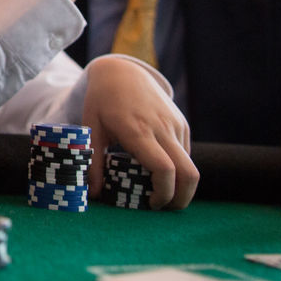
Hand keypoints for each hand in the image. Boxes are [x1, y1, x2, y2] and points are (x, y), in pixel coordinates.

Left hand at [82, 56, 198, 209]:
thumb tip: (93, 194)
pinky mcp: (182, 123)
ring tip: (159, 191)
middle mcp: (162, 128)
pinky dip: (179, 168)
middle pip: (189, 173)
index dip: (163, 193)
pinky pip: (186, 153)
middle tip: (164, 208)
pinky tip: (160, 169)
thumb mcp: (91, 128)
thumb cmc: (102, 101)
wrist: (122, 72)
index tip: (151, 204)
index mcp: (138, 131)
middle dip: (182, 199)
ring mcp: (175, 125)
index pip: (164, 169)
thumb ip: (93, 161)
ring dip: (181, 184)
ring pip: (190, 165)